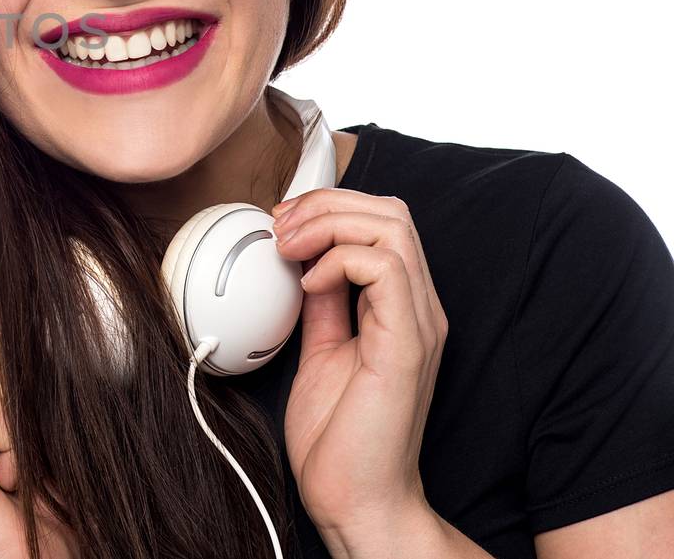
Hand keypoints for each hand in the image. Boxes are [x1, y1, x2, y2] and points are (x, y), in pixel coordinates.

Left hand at [272, 189, 447, 538]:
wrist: (354, 497)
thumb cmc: (339, 437)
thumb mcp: (319, 350)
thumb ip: (321, 304)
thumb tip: (302, 261)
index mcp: (399, 307)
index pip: (383, 221)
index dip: (330, 205)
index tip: (280, 221)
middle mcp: (418, 308)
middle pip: (391, 211)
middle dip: (327, 203)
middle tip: (280, 227)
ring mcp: (418, 324)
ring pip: (392, 227)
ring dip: (328, 224)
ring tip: (289, 249)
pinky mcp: (408, 345)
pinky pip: (386, 268)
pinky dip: (339, 260)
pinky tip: (309, 284)